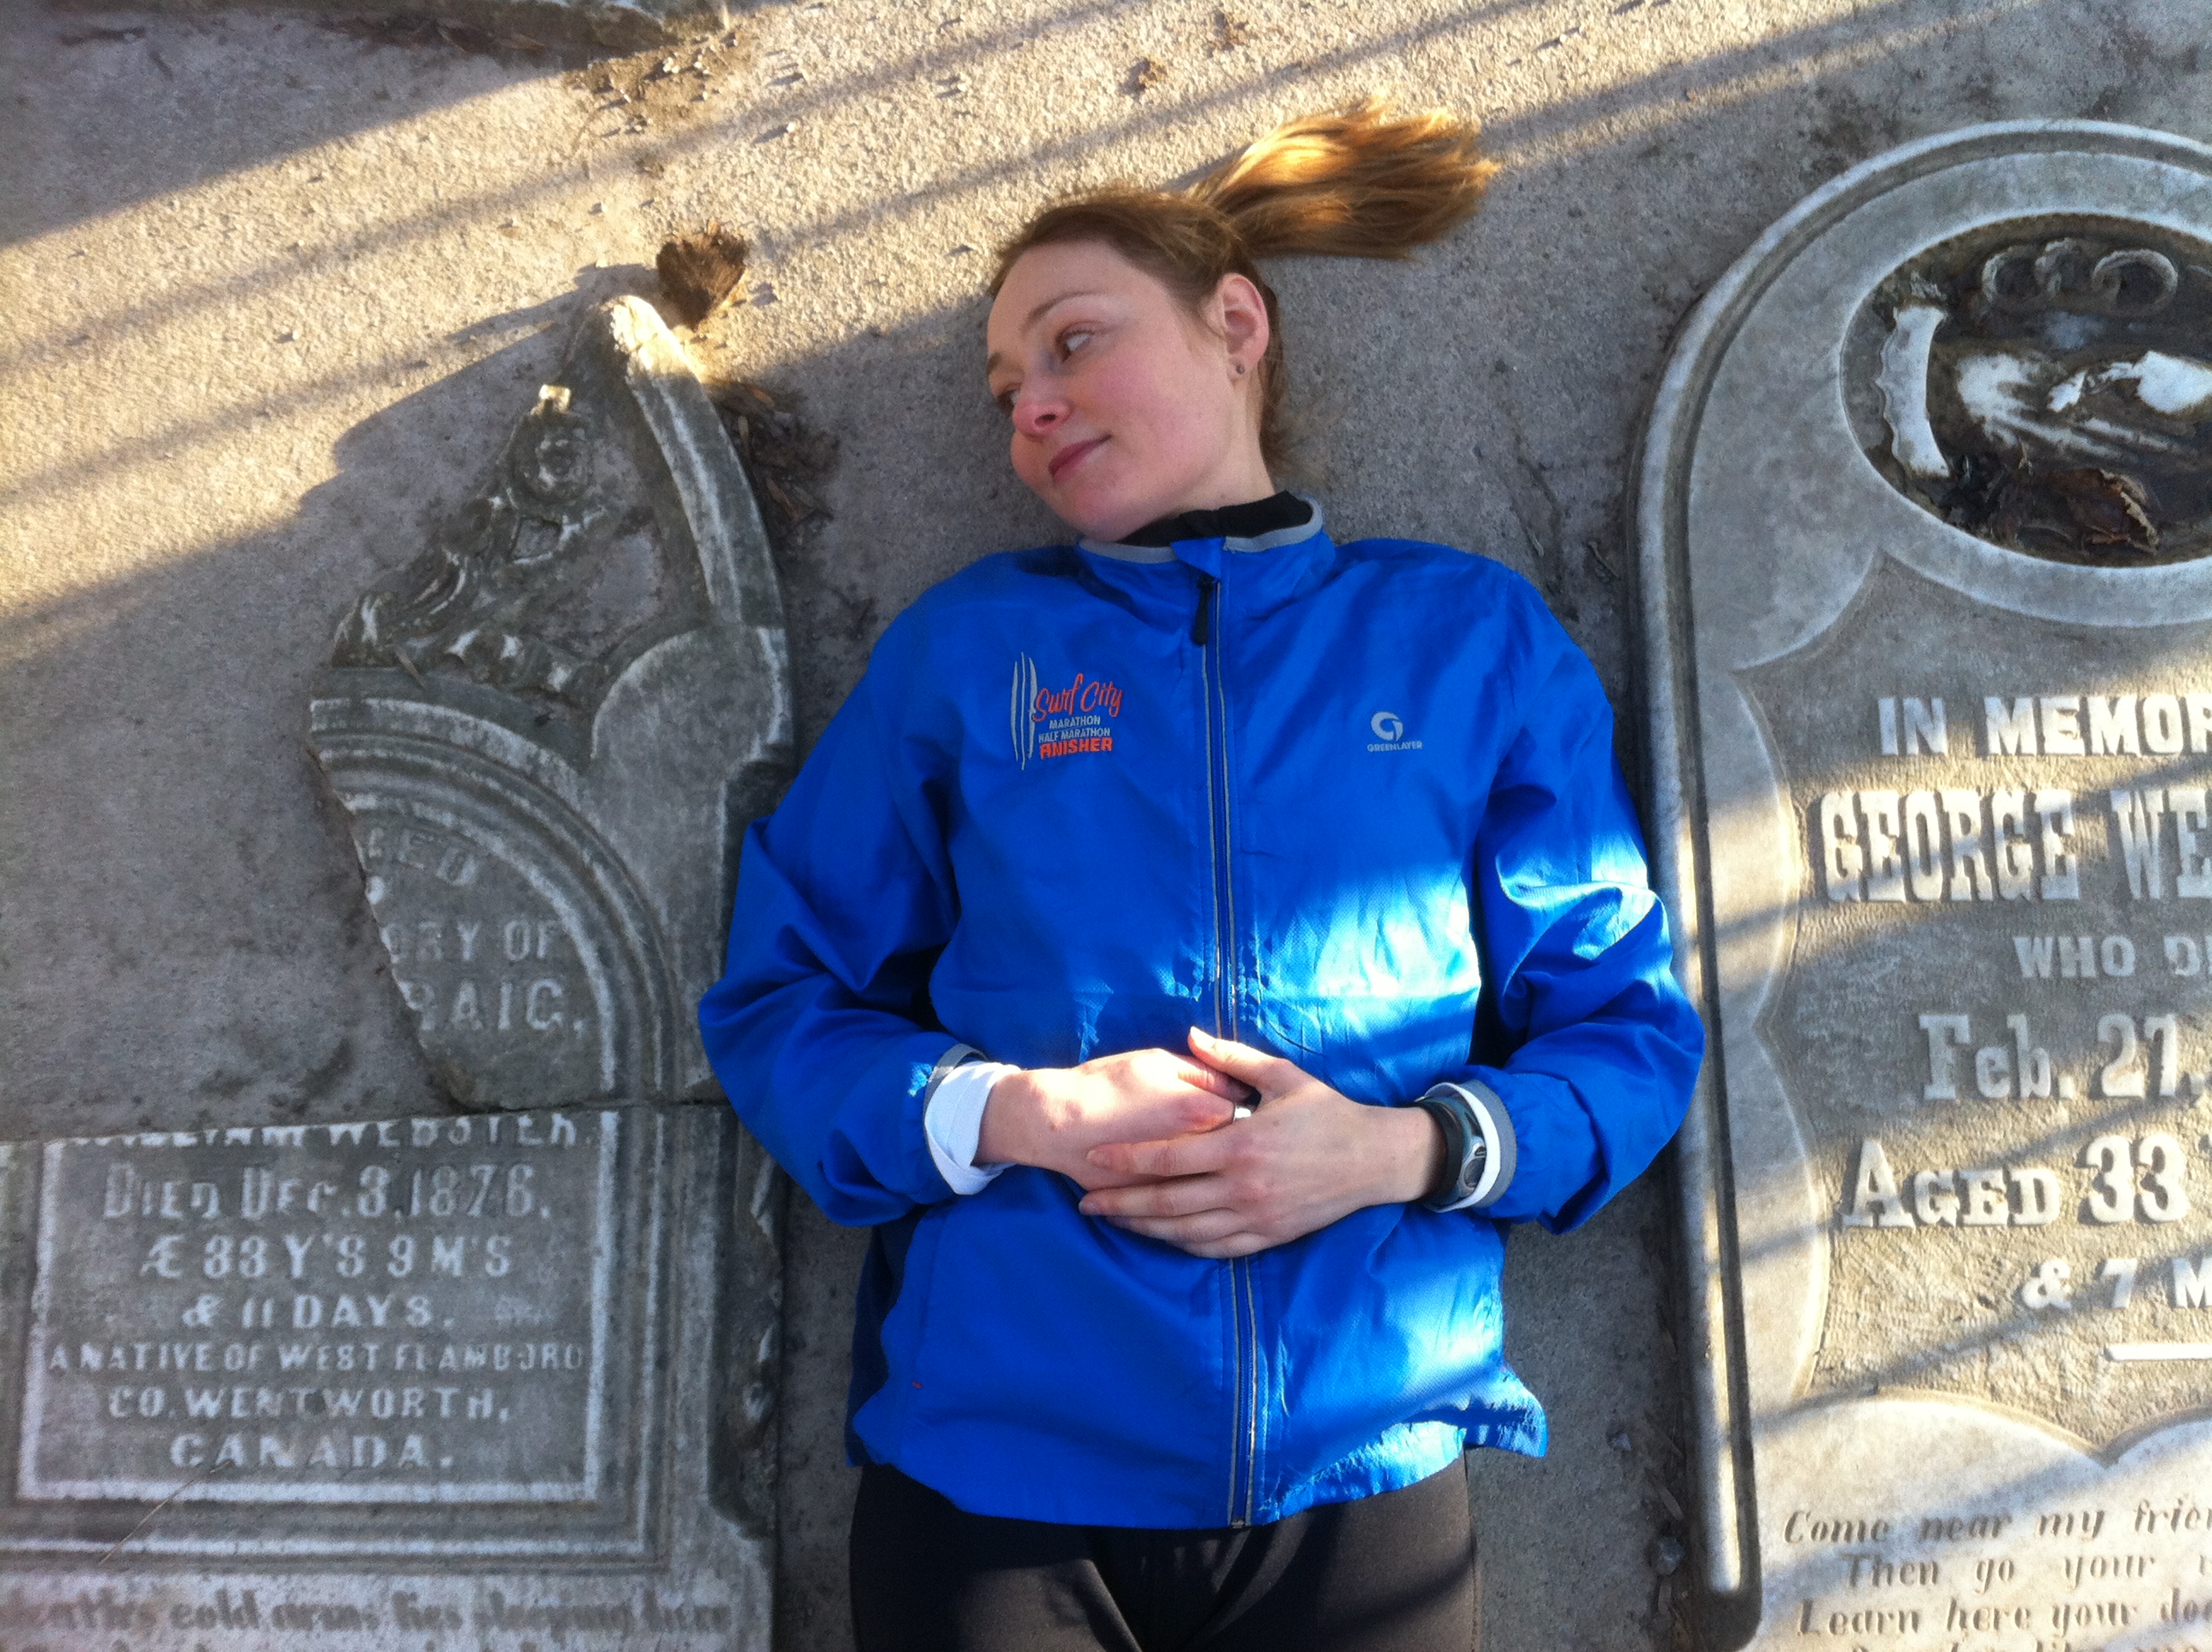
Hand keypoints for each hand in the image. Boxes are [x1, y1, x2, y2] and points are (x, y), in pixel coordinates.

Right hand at [977, 1047, 1245, 1190]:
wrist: (1058, 1120)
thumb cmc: (1109, 1082)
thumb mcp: (1160, 1061)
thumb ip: (1205, 1071)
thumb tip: (1239, 1086)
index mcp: (1204, 1113)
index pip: (1249, 1117)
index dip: (1252, 1116)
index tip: (1251, 1114)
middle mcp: (1198, 1156)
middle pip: (1239, 1161)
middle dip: (1243, 1155)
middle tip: (1240, 1147)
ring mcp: (1178, 1187)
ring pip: (1219, 1196)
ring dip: (1228, 1189)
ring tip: (1229, 1180)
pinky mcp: (1160, 1209)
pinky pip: (1191, 1220)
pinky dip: (1203, 1215)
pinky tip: (1208, 1209)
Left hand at [1076, 1028, 1443, 1257]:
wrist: (1375, 1159)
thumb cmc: (1328, 1112)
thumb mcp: (1283, 1076)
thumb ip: (1231, 1057)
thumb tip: (1189, 1035)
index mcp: (1241, 1146)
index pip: (1168, 1157)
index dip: (1126, 1159)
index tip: (1094, 1157)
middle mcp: (1243, 1187)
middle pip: (1166, 1203)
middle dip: (1121, 1203)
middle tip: (1086, 1202)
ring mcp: (1256, 1217)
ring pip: (1186, 1232)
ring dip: (1145, 1229)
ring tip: (1115, 1221)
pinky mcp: (1269, 1236)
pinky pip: (1216, 1249)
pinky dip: (1183, 1245)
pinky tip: (1163, 1238)